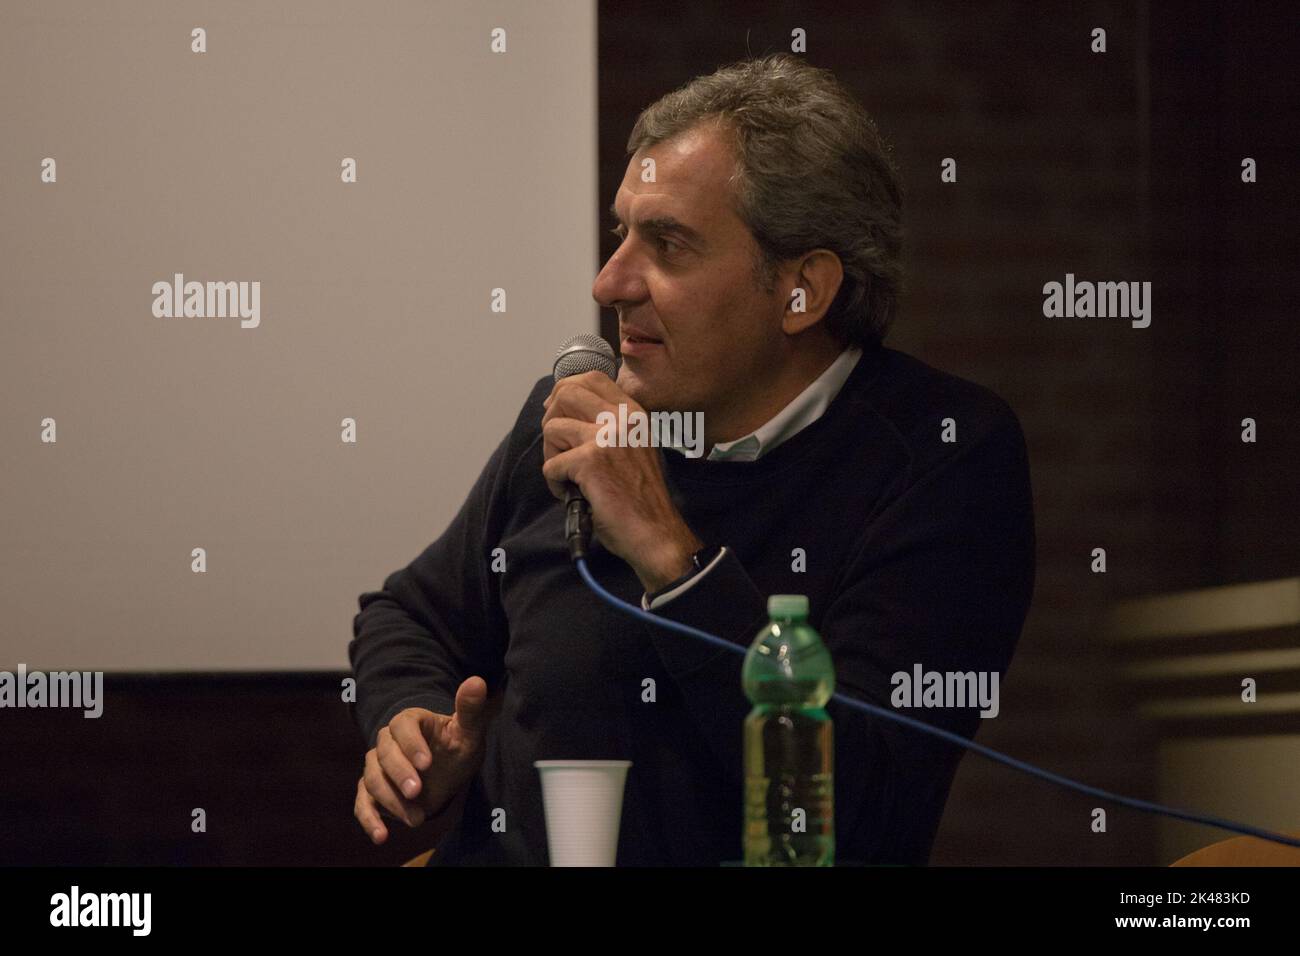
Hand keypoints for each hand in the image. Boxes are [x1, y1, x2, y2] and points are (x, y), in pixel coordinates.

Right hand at [354, 676, 498, 844]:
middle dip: (399, 774)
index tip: (426, 763)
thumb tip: (476, 681)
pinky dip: (369, 820)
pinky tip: (381, 836)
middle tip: (417, 792)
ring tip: (417, 819)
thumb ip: (470, 709)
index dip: (411, 744)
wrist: (447, 773)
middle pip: (383, 754)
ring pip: (372, 780)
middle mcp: (389, 742)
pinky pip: (363, 803)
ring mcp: (378, 767)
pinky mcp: (372, 791)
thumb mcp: (468, 732)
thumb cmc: (457, 748)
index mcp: (410, 722)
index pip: (402, 726)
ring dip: (391, 800)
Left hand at [541, 371, 702, 590]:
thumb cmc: (640, 498)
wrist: (655, 532)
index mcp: (634, 413)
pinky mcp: (591, 461)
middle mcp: (623, 419)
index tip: (557, 411)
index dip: (565, 390)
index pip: (592, 377)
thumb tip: (561, 408)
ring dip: (551, 455)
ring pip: (552, 427)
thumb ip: (608, 426)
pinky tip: (572, 494)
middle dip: (551, 420)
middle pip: (566, 393)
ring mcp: (607, 437)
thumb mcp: (633, 448)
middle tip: (558, 448)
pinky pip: (551, 464)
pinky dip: (555, 483)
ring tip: (568, 476)